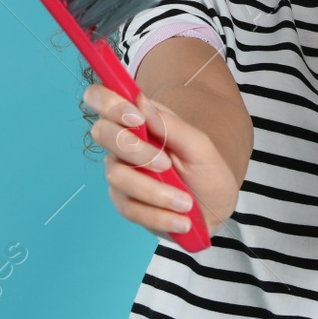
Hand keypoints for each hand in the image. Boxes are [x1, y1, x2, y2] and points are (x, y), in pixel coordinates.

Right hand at [84, 83, 240, 242]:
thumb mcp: (199, 145)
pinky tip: (181, 220)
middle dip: (134, 149)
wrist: (215, 208)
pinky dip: (158, 216)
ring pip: (117, 175)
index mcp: (139, 120)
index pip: (101, 97)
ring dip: (154, 191)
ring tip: (186, 202)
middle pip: (102, 133)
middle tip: (167, 164)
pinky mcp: (125, 202)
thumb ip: (170, 124)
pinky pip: (130, 208)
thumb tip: (140, 102)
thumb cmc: (206, 170)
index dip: (109, 103)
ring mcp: (121, 173)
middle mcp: (123, 144)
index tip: (137, 118)